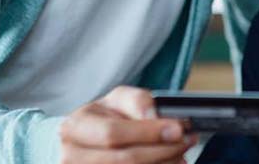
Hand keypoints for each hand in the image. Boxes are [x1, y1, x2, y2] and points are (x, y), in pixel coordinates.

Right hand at [58, 86, 196, 163]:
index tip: (177, 129)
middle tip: (186, 142)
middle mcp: (72, 155)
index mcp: (75, 127)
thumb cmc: (106, 118)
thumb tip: (154, 116)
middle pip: (124, 160)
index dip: (147, 133)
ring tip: (181, 154)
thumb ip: (137, 101)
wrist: (89, 140)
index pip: (112, 134)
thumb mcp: (119, 100)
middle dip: (162, 151)